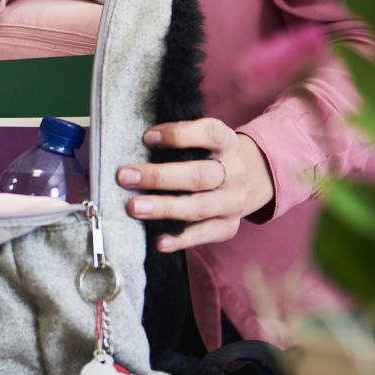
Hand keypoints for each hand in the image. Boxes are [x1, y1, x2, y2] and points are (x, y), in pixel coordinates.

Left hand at [118, 119, 273, 251]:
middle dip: (159, 177)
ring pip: (199, 207)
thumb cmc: (209, 157)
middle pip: (199, 175)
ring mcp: (233, 201)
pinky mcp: (229, 226)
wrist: (249, 181)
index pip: (209, 134)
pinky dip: (180, 239)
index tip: (147, 138)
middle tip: (125, 177)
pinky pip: (204, 235)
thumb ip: (177, 140)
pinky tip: (159, 241)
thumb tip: (137, 144)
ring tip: (135, 207)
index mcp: (226, 143)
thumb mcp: (203, 141)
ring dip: (164, 208)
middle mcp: (234, 172)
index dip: (178, 134)